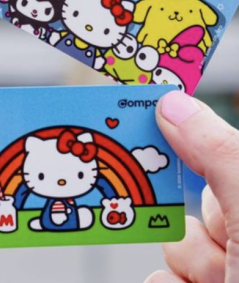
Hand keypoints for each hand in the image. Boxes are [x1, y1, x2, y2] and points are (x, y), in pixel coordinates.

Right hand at [145, 91, 238, 282]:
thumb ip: (219, 154)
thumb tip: (174, 104)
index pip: (218, 156)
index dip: (184, 139)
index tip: (142, 119)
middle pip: (194, 201)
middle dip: (188, 218)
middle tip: (204, 224)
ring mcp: (227, 269)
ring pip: (177, 246)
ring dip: (185, 263)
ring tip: (214, 280)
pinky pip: (162, 278)